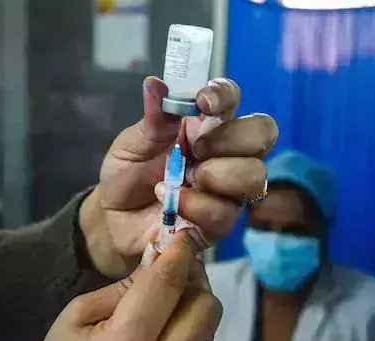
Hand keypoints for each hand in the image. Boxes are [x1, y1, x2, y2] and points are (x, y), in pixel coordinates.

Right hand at [0, 233, 220, 340]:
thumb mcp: (77, 315)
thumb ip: (124, 287)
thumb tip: (162, 260)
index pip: (167, 285)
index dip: (179, 253)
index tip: (183, 235)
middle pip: (206, 306)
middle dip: (193, 281)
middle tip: (173, 271)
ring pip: (211, 328)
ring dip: (195, 305)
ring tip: (169, 300)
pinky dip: (191, 330)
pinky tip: (166, 329)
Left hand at [81, 77, 278, 276]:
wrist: (112, 221)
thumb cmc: (126, 176)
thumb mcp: (130, 145)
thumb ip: (151, 121)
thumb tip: (155, 84)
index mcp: (205, 126)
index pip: (232, 99)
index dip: (225, 95)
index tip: (203, 102)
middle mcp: (226, 154)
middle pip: (262, 133)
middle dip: (231, 138)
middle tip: (196, 149)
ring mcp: (228, 190)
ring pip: (254, 175)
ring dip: (219, 175)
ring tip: (185, 178)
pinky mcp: (220, 223)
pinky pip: (225, 213)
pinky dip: (196, 206)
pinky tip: (172, 203)